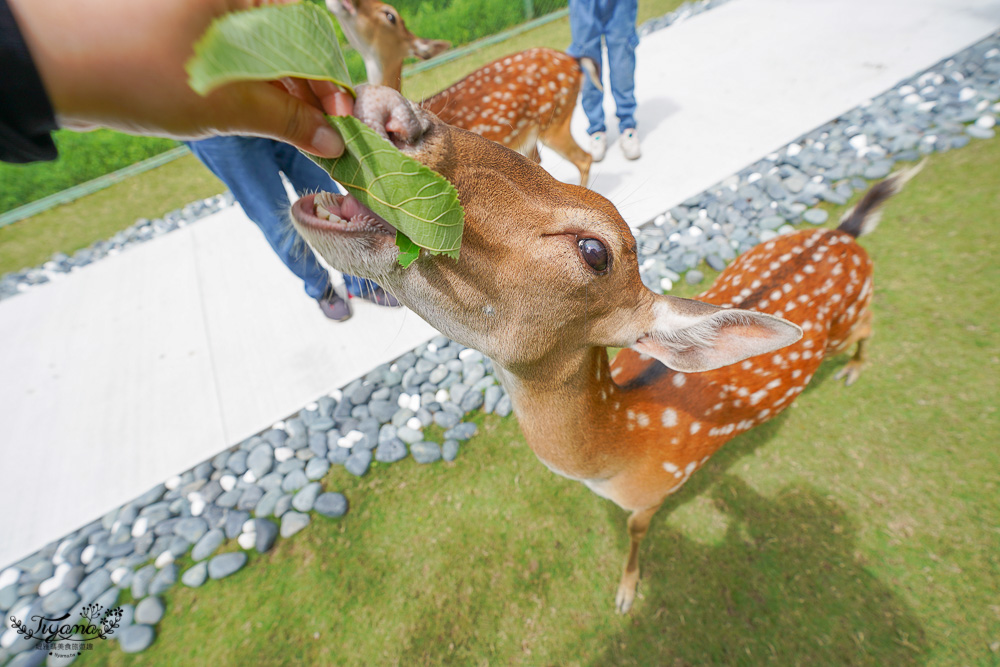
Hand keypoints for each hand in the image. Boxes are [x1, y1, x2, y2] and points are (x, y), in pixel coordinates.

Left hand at [9, 0, 351, 156]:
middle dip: (307, 89)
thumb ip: (285, 119)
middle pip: (285, 40)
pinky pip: (228, 57)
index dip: (329, 76)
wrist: (46, 66)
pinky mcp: (176, 31)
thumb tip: (331, 139)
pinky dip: (249, 88)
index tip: (342, 117)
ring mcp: (197, 12)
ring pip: (257, 52)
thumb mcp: (223, 103)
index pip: (307, 27)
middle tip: (323, 133)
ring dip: (280, 94)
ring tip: (297, 133)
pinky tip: (263, 119)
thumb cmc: (136, 69)